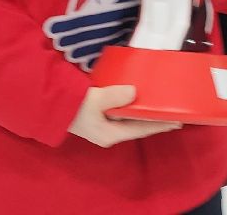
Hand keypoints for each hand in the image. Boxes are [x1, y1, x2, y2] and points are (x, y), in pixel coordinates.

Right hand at [67, 85, 181, 147]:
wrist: (48, 105)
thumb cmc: (71, 107)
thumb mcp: (93, 101)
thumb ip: (114, 96)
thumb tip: (135, 91)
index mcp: (110, 134)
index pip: (141, 129)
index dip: (160, 124)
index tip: (178, 120)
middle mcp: (109, 132)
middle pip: (137, 124)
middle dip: (154, 117)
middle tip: (173, 108)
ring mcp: (103, 124)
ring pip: (129, 117)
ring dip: (143, 110)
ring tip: (159, 101)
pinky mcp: (98, 114)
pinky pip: (120, 110)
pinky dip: (131, 103)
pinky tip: (137, 95)